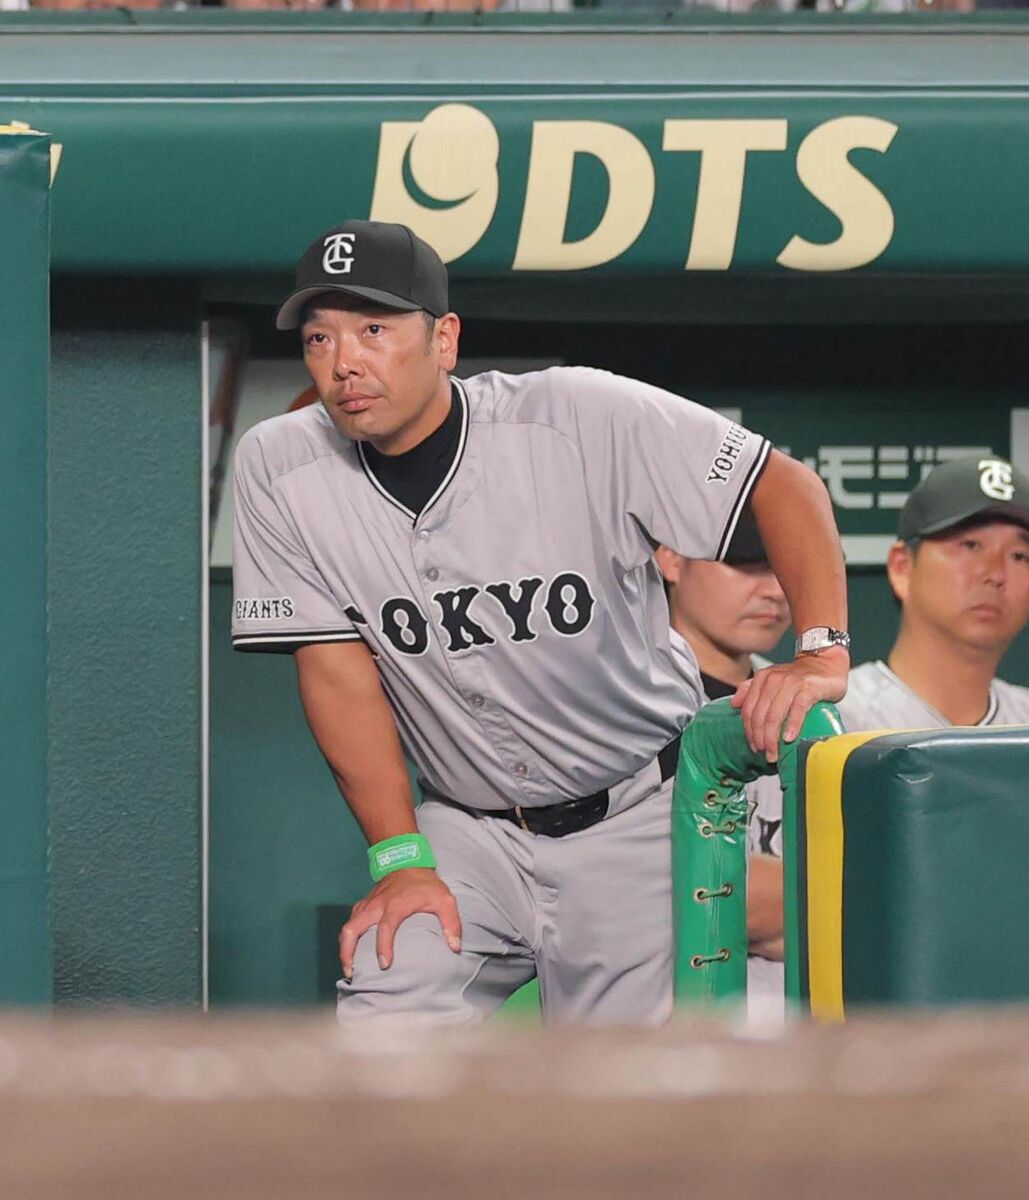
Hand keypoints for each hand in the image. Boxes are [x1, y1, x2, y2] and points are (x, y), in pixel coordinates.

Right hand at [339, 868, 461, 980]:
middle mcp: (377, 906)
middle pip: (352, 928)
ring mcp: (367, 905)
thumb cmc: (426, 884)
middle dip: (347, 952)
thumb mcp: (444, 900)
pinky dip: (348, 937)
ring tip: (349, 967)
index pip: (386, 927)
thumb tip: (455, 947)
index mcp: (395, 905)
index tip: (384, 965)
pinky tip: (352, 950)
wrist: (408, 862)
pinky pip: (350, 922)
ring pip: (348, 926)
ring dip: (344, 947)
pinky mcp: (363, 904)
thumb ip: (451, 923)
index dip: (383, 947)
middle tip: (352, 972)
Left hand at [731, 645, 847, 762]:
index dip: (749, 731)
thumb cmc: (799, 676)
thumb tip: (733, 705)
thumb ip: (750, 689)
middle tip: (765, 754)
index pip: (748, 710)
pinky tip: (789, 739)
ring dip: (772, 738)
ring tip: (774, 753)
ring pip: (775, 715)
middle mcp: (774, 680)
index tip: (754, 747)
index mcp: (762, 679)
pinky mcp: (808, 688)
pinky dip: (792, 726)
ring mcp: (791, 683)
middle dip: (760, 739)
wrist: (825, 663)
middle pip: (760, 715)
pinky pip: (797, 710)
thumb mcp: (771, 679)